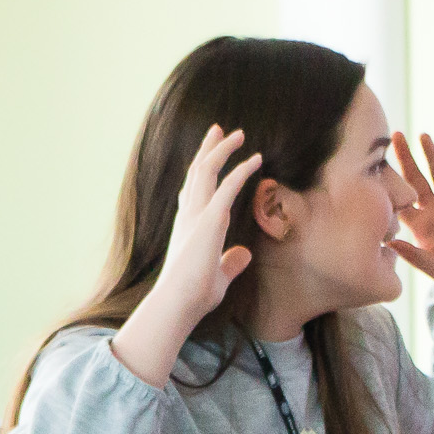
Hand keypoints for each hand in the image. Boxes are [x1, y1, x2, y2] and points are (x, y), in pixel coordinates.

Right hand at [112, 126, 262, 382]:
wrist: (179, 303)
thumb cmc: (194, 295)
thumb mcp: (219, 276)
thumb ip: (231, 262)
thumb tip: (244, 255)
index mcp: (189, 226)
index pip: (193, 191)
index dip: (201, 171)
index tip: (209, 157)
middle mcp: (189, 215)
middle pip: (196, 172)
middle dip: (208, 149)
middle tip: (219, 129)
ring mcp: (196, 216)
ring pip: (206, 171)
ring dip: (222, 150)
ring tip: (237, 133)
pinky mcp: (210, 221)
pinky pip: (226, 187)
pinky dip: (241, 170)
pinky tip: (255, 158)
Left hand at [390, 132, 433, 314]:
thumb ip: (415, 256)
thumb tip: (389, 243)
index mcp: (422, 225)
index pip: (400, 197)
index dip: (389, 180)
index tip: (376, 161)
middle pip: (417, 178)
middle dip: (406, 158)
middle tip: (395, 135)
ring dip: (432, 155)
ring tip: (423, 136)